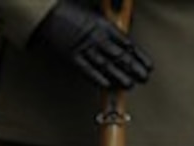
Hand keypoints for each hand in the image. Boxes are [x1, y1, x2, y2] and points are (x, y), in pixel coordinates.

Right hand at [31, 2, 152, 90]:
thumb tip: (126, 34)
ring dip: (120, 77)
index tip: (149, 65)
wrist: (44, 12)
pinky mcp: (71, 57)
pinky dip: (98, 79)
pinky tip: (108, 86)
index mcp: (103, 25)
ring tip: (130, 85)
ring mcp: (84, 48)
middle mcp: (96, 38)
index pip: (128, 44)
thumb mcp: (94, 14)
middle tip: (144, 78)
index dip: (140, 57)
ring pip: (106, 66)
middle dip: (134, 69)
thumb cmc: (69, 11)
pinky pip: (87, 70)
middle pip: (120, 56)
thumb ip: (110, 27)